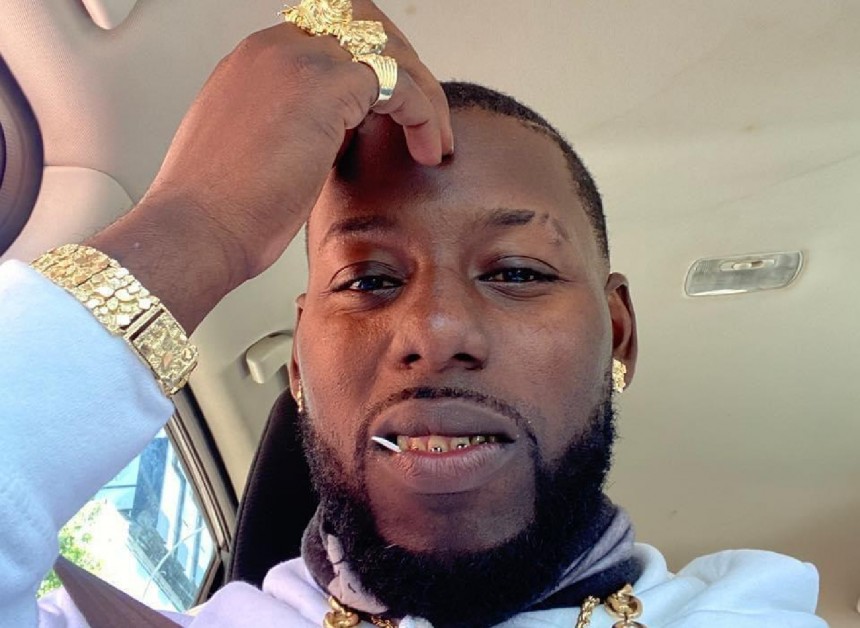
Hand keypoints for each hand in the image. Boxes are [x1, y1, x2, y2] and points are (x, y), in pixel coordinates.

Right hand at [88, 0, 451, 329]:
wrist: (195, 231)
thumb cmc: (220, 211)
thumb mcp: (260, 153)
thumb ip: (297, 128)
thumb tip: (336, 135)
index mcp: (255, 61)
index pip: (332, 38)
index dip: (372, 69)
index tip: (393, 108)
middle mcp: (274, 49)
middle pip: (365, 27)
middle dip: (404, 66)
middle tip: (425, 114)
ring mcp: (298, 61)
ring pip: (389, 51)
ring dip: (422, 93)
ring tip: (435, 138)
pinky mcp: (324, 87)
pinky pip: (399, 83)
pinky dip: (424, 114)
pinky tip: (428, 148)